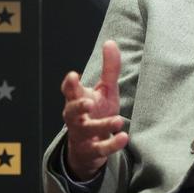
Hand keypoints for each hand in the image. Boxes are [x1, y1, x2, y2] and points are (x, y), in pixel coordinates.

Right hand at [61, 40, 128, 180]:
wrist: (91, 147)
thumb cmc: (98, 111)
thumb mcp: (105, 89)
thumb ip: (109, 68)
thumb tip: (110, 42)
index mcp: (77, 99)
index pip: (69, 91)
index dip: (69, 84)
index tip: (73, 75)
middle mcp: (76, 117)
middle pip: (70, 112)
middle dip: (77, 106)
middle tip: (87, 102)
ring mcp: (82, 135)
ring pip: (86, 130)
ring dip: (101, 125)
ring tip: (118, 120)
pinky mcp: (92, 151)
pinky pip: (100, 149)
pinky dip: (112, 144)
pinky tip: (124, 137)